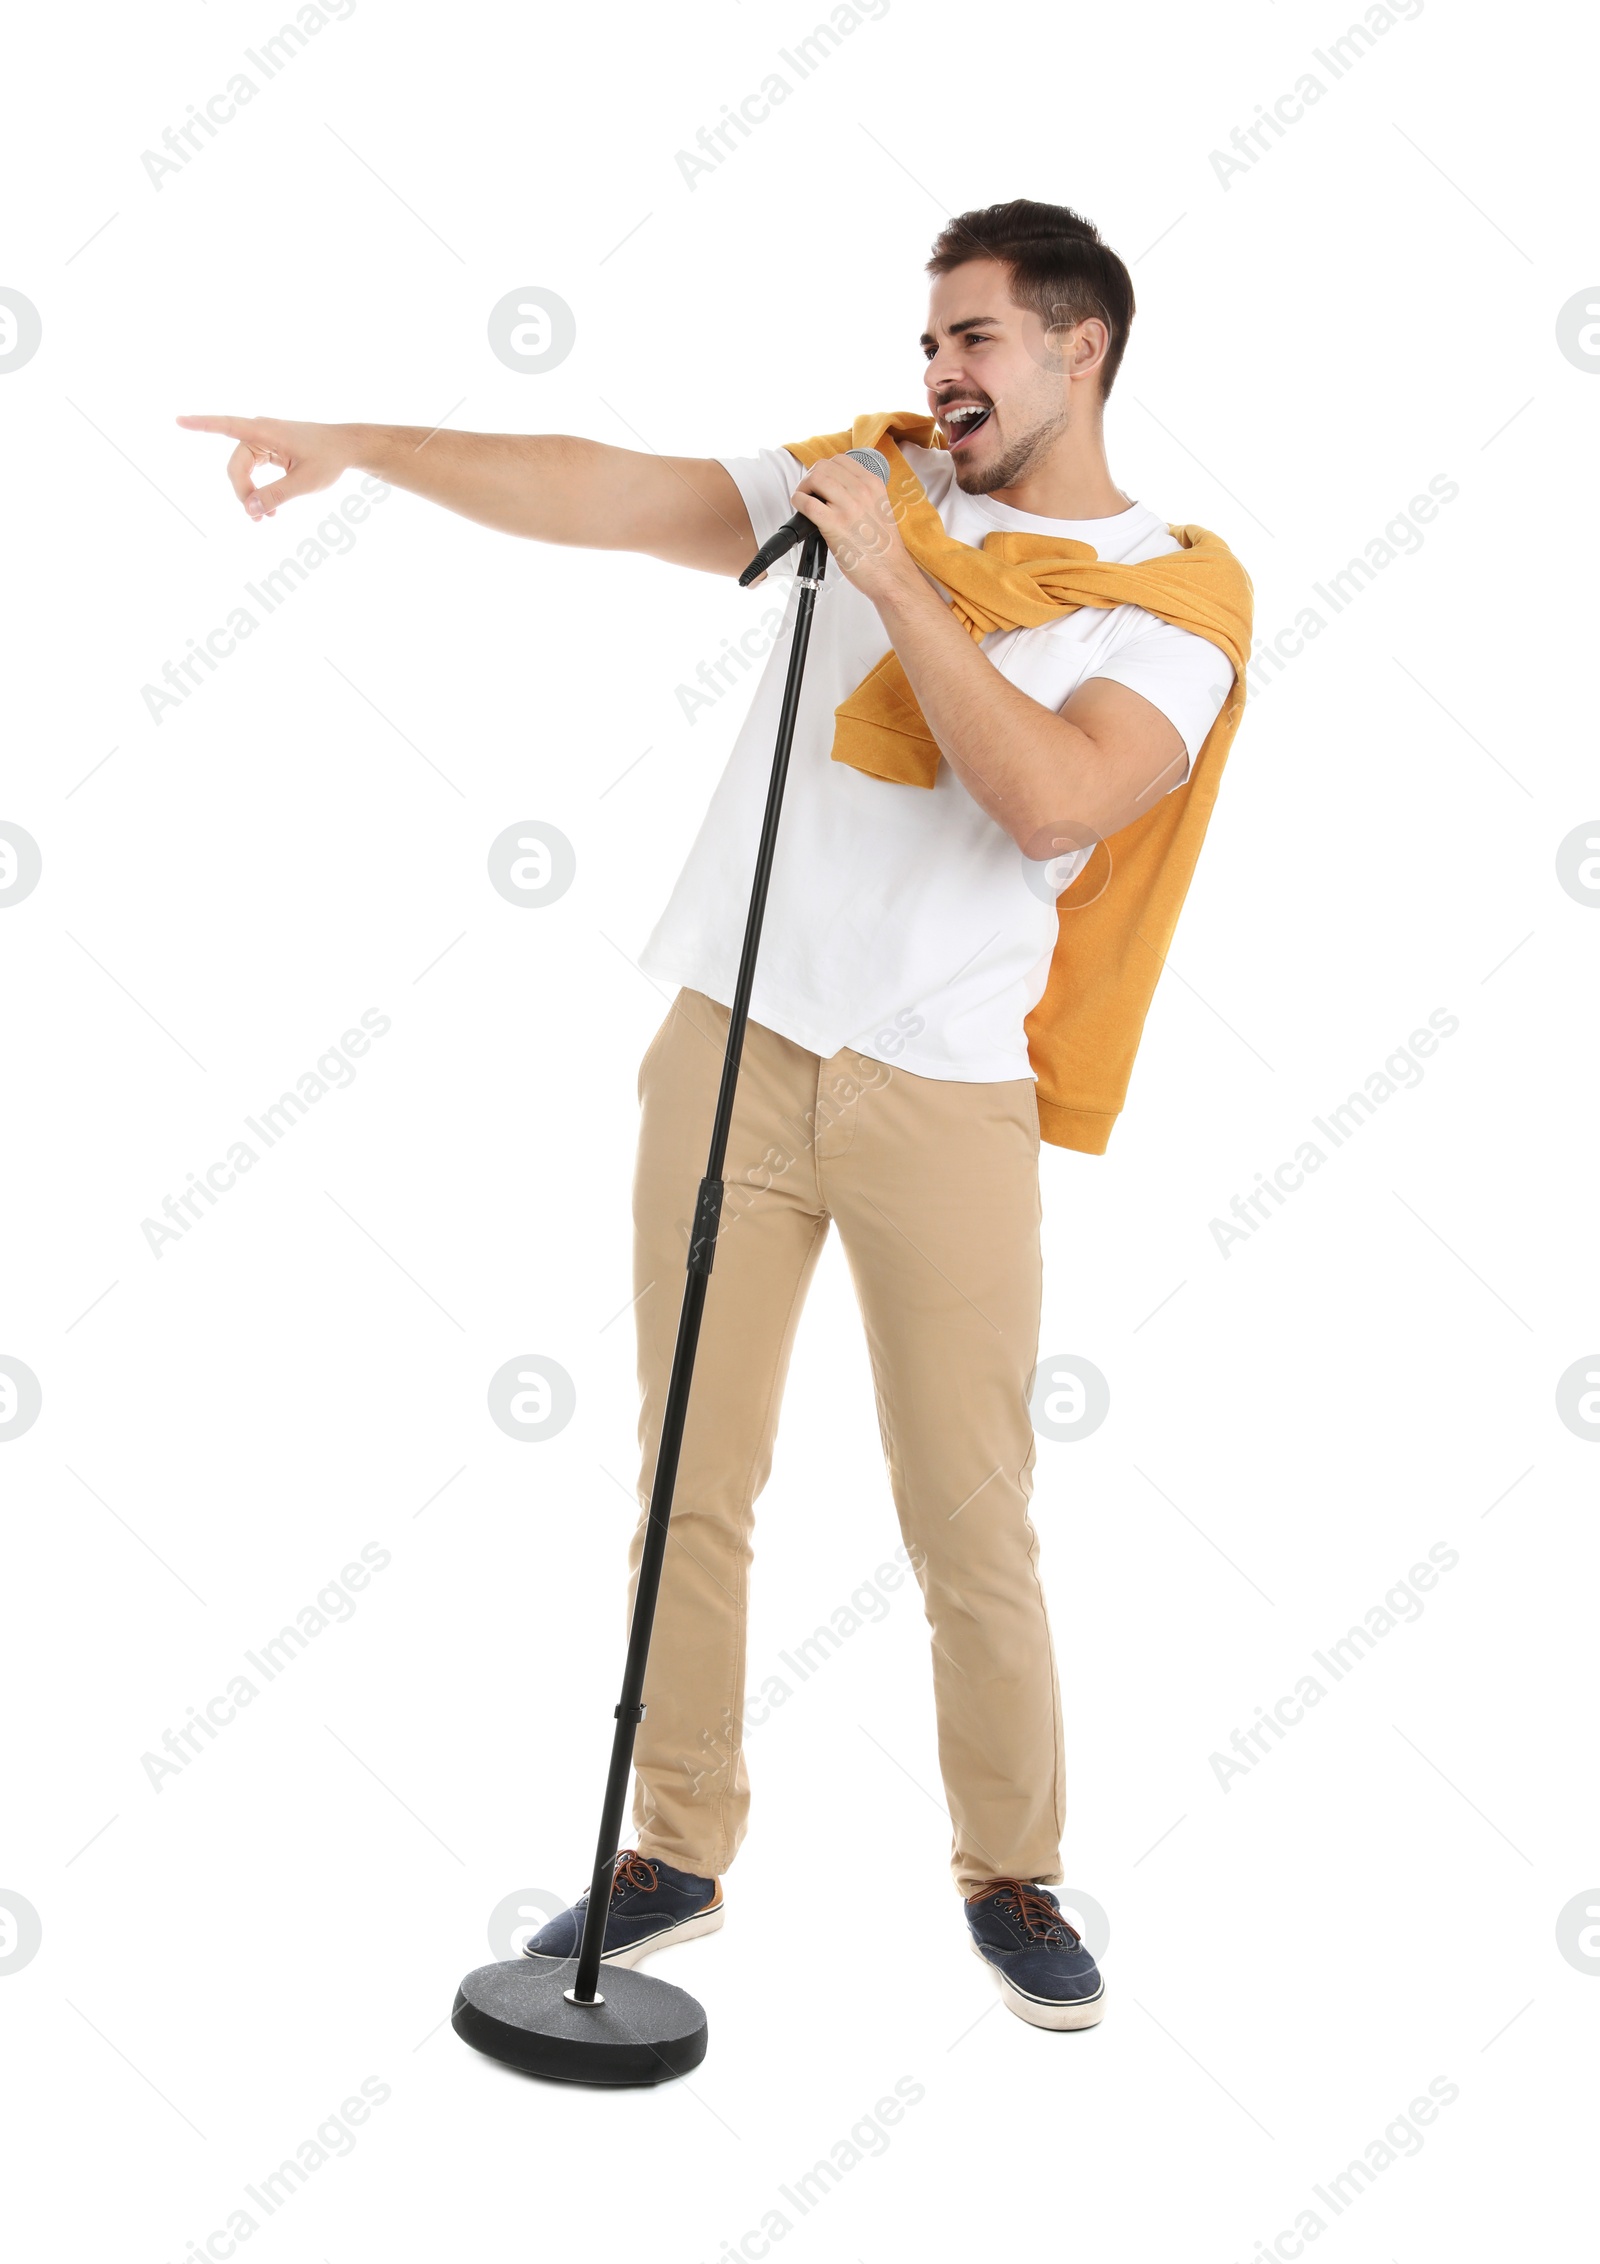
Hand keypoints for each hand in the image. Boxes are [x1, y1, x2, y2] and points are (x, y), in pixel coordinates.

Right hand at [175, 412, 351, 522]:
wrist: (346, 448)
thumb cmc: (328, 460)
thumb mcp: (305, 483)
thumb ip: (276, 496)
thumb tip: (249, 510)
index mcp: (267, 432)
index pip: (227, 426)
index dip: (201, 425)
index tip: (179, 420)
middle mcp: (261, 432)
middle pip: (236, 464)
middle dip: (243, 492)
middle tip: (259, 519)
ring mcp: (263, 440)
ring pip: (242, 469)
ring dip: (250, 494)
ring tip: (266, 518)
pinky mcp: (268, 448)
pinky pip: (252, 469)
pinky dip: (257, 488)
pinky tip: (267, 509)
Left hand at [790, 453, 918, 605]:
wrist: (890, 572)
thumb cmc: (883, 548)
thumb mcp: (880, 509)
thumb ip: (862, 496)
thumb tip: (837, 491)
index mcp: (873, 485)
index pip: (841, 460)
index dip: (825, 469)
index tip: (821, 482)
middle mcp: (861, 491)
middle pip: (824, 466)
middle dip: (811, 477)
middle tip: (809, 492)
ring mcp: (848, 507)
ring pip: (815, 478)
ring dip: (803, 487)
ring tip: (804, 500)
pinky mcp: (835, 524)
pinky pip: (808, 503)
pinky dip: (798, 502)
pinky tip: (801, 509)